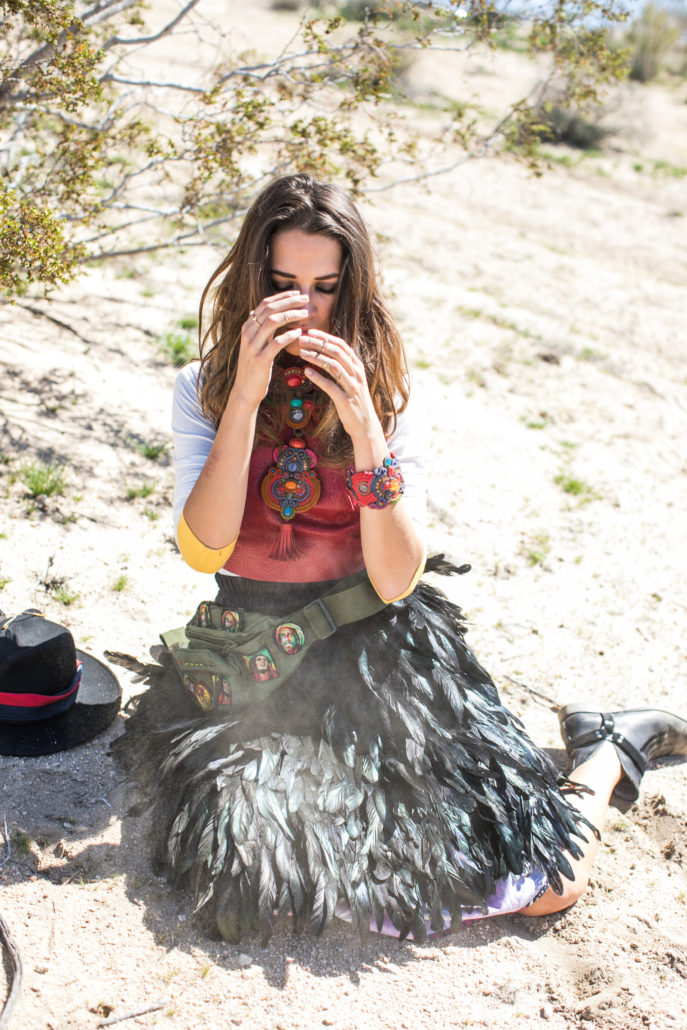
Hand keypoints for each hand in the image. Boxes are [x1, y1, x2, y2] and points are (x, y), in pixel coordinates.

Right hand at [233, 290, 308, 407]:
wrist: (245, 390)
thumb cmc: (255, 367)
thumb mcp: (256, 344)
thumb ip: (262, 329)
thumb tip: (268, 312)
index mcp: (247, 327)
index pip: (265, 304)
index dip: (282, 296)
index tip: (298, 294)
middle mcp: (248, 333)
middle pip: (269, 309)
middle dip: (289, 301)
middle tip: (305, 299)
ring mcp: (253, 346)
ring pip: (272, 322)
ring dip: (292, 315)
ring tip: (306, 314)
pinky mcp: (260, 360)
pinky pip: (276, 342)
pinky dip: (290, 335)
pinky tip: (300, 333)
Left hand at [299, 330, 383, 447]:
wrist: (365, 424)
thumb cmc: (354, 401)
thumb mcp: (351, 380)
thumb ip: (341, 366)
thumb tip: (324, 351)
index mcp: (357, 366)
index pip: (341, 345)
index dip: (325, 337)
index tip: (309, 331)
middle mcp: (356, 373)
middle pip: (336, 352)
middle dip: (317, 343)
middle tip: (301, 338)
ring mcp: (352, 386)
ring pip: (333, 366)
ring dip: (316, 357)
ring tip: (301, 352)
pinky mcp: (345, 400)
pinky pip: (330, 386)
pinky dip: (318, 378)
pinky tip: (306, 372)